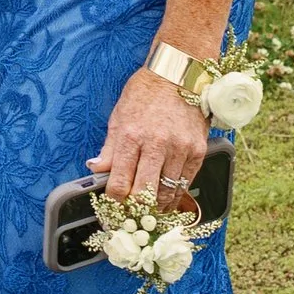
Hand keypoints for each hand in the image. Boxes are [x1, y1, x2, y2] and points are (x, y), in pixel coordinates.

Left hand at [88, 67, 209, 215]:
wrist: (177, 74)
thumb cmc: (144, 93)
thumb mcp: (119, 116)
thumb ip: (109, 148)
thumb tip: (95, 169)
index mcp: (131, 135)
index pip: (119, 183)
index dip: (114, 203)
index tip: (112, 212)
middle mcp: (156, 144)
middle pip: (144, 193)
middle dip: (135, 211)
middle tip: (131, 219)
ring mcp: (179, 149)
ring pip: (167, 192)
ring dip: (157, 207)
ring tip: (149, 214)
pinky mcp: (197, 150)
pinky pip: (185, 182)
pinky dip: (176, 194)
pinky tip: (168, 199)